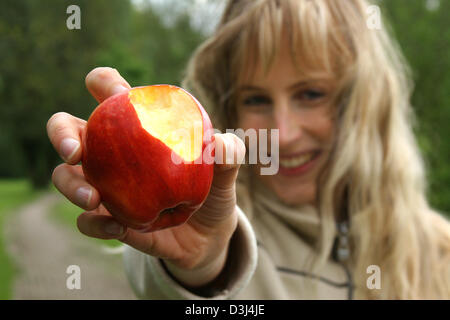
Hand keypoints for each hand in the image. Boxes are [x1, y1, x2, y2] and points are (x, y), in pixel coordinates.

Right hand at [46, 67, 245, 286]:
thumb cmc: (213, 189)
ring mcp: (105, 186)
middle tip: (74, 151)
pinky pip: (88, 221)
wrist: (209, 235)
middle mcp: (112, 152)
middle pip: (68, 129)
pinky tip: (118, 227)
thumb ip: (228, 155)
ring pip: (66, 177)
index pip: (110, 92)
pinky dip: (96, 224)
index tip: (115, 93)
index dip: (104, 83)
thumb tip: (220, 144)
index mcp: (136, 127)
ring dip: (71, 186)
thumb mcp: (225, 172)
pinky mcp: (107, 219)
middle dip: (60, 133)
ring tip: (93, 199)